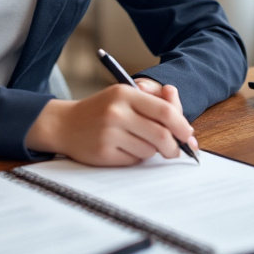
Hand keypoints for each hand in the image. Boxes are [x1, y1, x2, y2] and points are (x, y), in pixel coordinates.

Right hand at [25, 82, 196, 165]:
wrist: (64, 124)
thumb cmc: (101, 111)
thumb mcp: (125, 97)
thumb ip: (155, 102)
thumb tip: (182, 114)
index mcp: (125, 93)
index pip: (165, 111)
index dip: (182, 125)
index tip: (189, 135)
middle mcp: (116, 112)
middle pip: (161, 135)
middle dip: (174, 146)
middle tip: (174, 151)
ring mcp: (109, 133)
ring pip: (149, 150)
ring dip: (151, 151)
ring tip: (137, 143)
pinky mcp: (103, 153)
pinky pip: (134, 160)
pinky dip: (136, 157)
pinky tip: (123, 149)